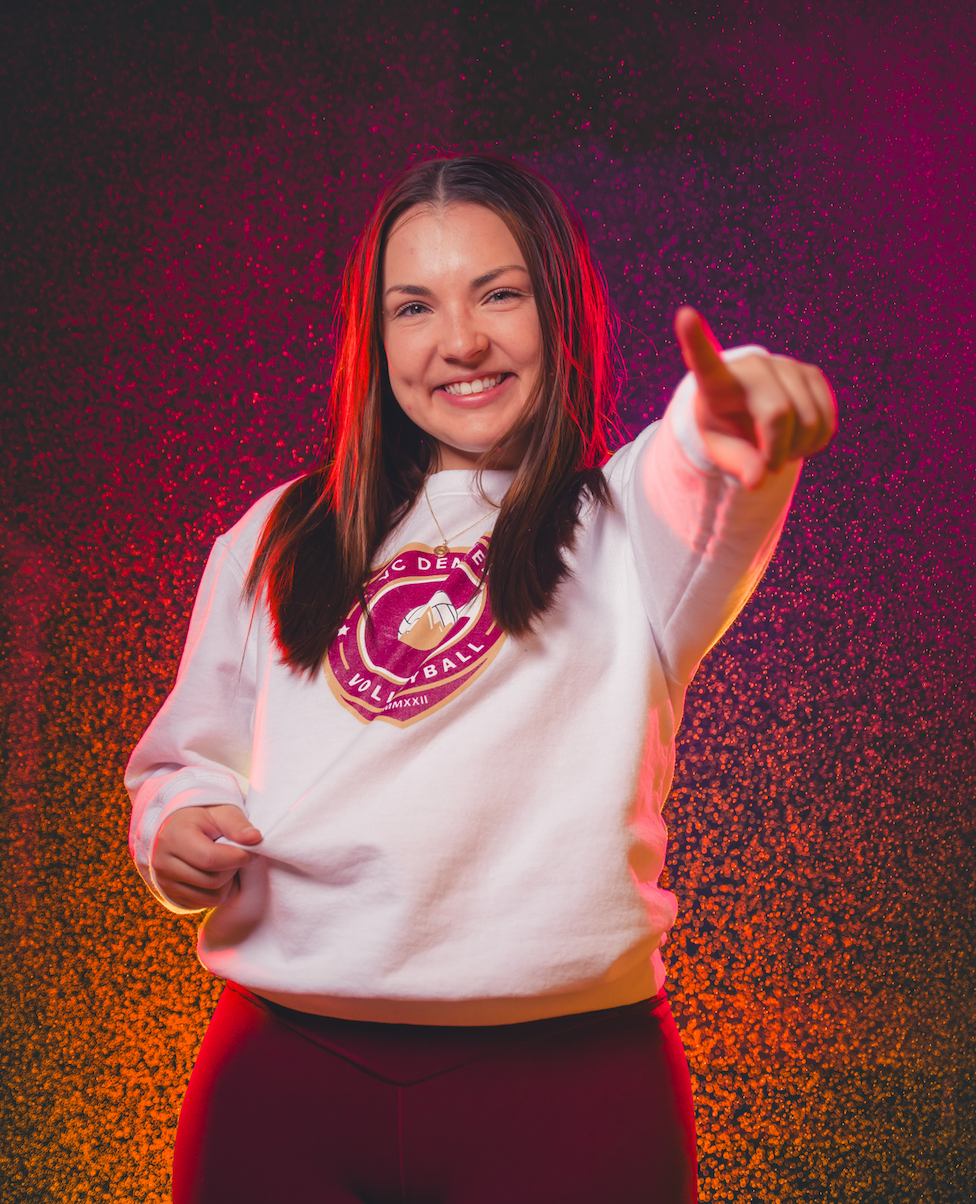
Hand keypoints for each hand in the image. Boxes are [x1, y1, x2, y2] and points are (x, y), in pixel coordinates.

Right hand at [152, 804, 262, 909]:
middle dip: (233, 869)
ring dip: (229, 883)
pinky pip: (206, 904)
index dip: (237, 858)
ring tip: (227, 864)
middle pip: (212, 881)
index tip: (250, 851)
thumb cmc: (203, 817)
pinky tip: (218, 873)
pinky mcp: (172, 896)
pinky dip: (219, 892)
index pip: (210, 859)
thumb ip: (238, 824)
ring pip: (212, 897)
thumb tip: (255, 838)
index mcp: (174, 838)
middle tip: (237, 854)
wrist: (179, 826)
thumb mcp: (221, 811)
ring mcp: (165, 883)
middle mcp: (163, 864)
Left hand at [674, 307, 836, 488]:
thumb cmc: (725, 429)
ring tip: (780, 451)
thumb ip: (736, 464)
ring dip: (799, 450)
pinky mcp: (811, 374)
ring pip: (810, 419)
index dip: (695, 338)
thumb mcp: (720, 449)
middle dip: (776, 451)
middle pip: (778, 413)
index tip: (684, 315)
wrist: (749, 412)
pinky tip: (800, 441)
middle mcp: (752, 365)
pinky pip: (827, 419)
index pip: (703, 360)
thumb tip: (758, 481)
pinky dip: (817, 442)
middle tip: (766, 464)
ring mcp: (785, 365)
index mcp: (716, 381)